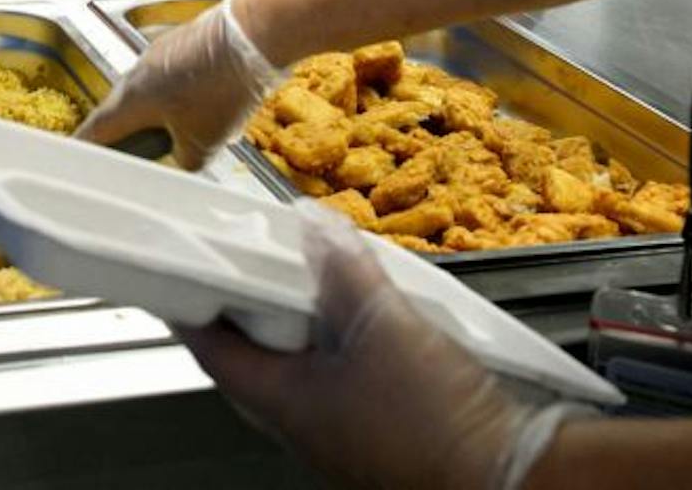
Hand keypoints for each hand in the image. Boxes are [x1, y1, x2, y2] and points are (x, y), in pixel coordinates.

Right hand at [75, 0, 282, 169]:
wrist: (254, 35)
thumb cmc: (221, 91)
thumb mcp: (202, 144)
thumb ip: (182, 158)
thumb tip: (182, 155)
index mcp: (131, 100)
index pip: (97, 131)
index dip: (87, 149)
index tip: (79, 159)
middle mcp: (136, 73)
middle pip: (124, 111)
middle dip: (133, 134)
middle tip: (142, 153)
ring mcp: (158, 54)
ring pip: (151, 94)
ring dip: (163, 115)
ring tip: (192, 132)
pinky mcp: (182, 44)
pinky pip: (173, 77)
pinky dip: (183, 96)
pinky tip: (211, 106)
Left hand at [176, 206, 588, 489]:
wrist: (510, 474)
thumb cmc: (434, 423)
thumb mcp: (382, 323)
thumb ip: (343, 269)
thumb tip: (312, 226)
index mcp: (284, 404)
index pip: (213, 350)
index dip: (193, 307)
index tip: (181, 272)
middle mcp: (306, 425)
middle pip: (258, 358)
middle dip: (255, 308)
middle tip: (255, 262)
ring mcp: (345, 431)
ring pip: (306, 367)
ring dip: (308, 322)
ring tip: (318, 277)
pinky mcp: (387, 429)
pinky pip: (349, 377)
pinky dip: (349, 341)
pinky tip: (375, 314)